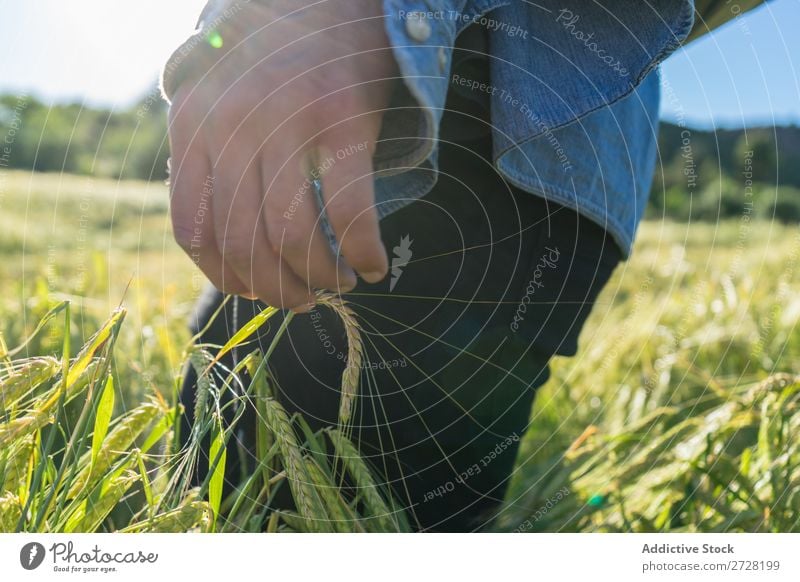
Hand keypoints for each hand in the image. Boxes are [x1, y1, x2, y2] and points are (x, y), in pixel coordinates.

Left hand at [167, 0, 396, 308]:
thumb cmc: (273, 62)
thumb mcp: (216, 99)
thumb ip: (206, 159)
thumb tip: (215, 245)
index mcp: (192, 125)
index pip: (194, 230)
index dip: (226, 277)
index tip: (256, 292)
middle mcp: (232, 125)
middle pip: (245, 243)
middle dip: (277, 290)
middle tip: (303, 302)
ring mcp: (287, 121)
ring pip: (294, 236)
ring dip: (320, 277)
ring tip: (338, 283)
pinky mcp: (343, 119)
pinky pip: (350, 210)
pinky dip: (363, 251)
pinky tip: (372, 266)